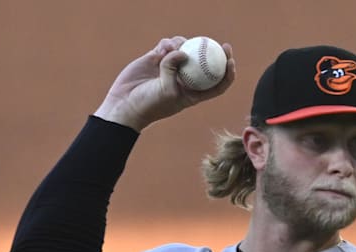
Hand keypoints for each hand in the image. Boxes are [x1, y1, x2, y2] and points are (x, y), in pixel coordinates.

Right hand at [94, 36, 235, 131]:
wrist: (125, 104)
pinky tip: (163, 48)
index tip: (230, 61)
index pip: (217, 84)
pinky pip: (167, 45)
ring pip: (185, 50)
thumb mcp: (166, 90)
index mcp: (193, 93)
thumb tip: (182, 50)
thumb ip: (174, 69)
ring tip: (178, 47)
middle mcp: (184, 79)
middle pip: (205, 63)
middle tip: (221, 45)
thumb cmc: (149, 105)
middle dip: (215, 52)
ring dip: (185, 45)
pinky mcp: (156, 59)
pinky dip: (168, 43)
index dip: (227, 73)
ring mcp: (171, 68)